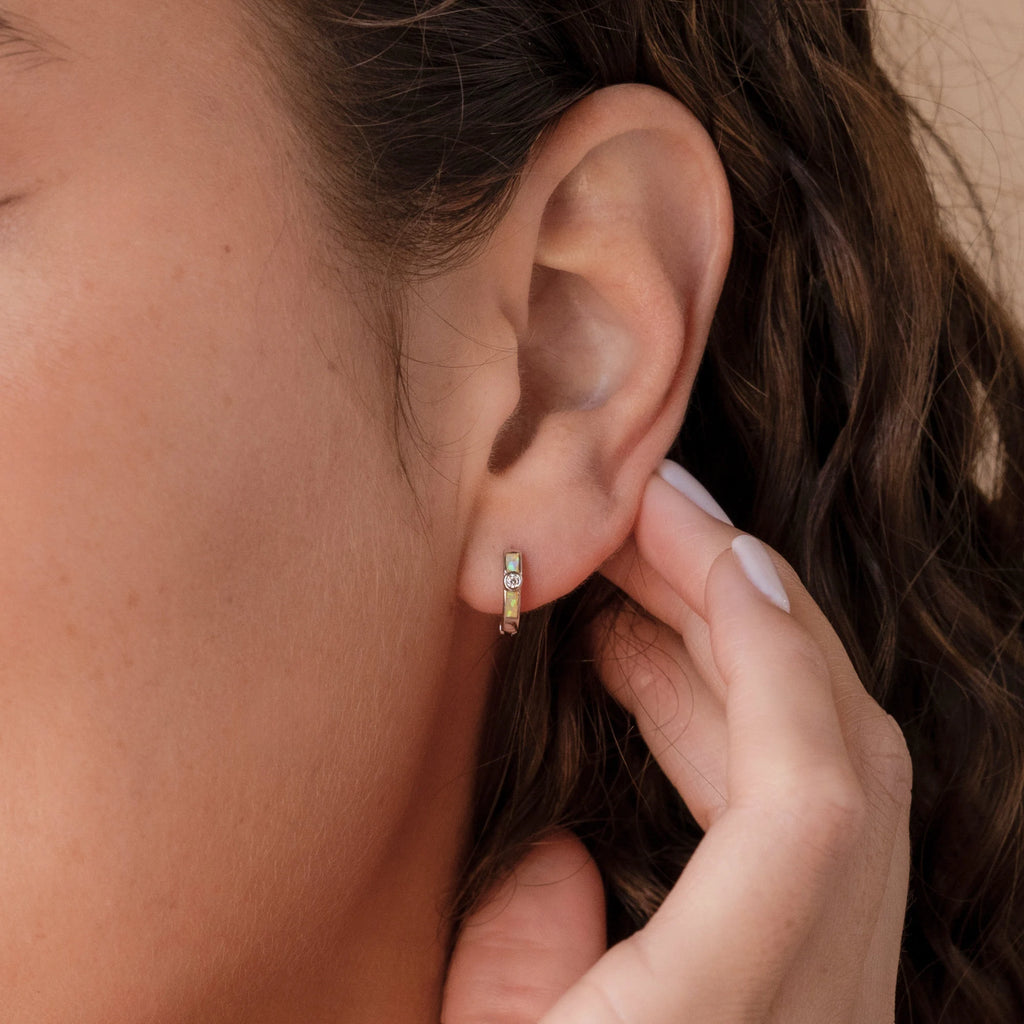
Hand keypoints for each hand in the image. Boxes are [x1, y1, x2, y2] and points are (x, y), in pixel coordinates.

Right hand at [443, 462, 911, 1022]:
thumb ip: (518, 955)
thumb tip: (575, 848)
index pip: (814, 805)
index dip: (772, 650)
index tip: (702, 539)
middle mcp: (813, 1016)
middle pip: (840, 766)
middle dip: (750, 616)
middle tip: (654, 525)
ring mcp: (831, 1007)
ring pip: (832, 785)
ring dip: (736, 665)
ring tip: (637, 587)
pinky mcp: (815, 996)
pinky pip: (803, 830)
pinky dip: (734, 736)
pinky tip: (657, 680)